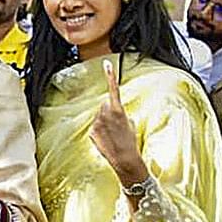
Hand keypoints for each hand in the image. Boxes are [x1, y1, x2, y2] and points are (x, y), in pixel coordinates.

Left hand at [91, 59, 144, 183]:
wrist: (124, 158)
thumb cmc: (130, 141)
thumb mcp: (130, 123)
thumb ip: (120, 114)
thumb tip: (115, 113)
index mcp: (117, 109)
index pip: (113, 89)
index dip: (110, 75)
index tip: (107, 63)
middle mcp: (105, 113)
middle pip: (104, 105)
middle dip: (109, 112)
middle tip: (117, 126)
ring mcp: (96, 122)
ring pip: (99, 116)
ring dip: (104, 122)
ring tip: (113, 134)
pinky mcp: (91, 131)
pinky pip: (95, 127)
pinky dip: (99, 131)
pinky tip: (106, 139)